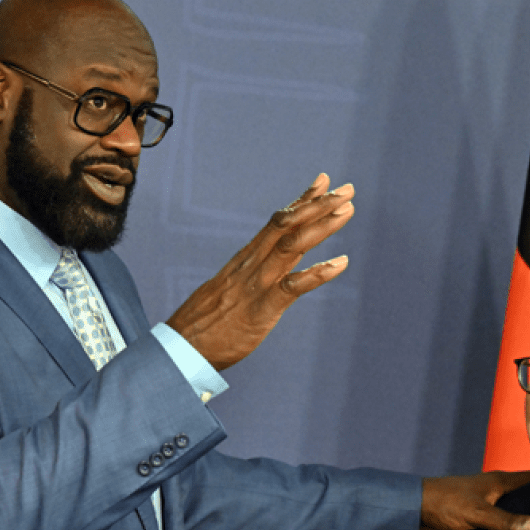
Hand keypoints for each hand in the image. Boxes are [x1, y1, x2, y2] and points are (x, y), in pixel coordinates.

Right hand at [167, 173, 354, 370]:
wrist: (181, 348)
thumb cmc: (207, 322)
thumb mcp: (230, 288)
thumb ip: (253, 273)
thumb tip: (271, 263)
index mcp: (246, 259)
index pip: (277, 222)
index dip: (301, 200)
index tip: (324, 181)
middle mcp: (252, 265)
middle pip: (286, 225)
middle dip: (318, 205)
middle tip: (348, 189)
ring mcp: (256, 285)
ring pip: (292, 247)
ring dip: (321, 227)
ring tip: (347, 211)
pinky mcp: (261, 309)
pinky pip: (292, 287)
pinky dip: (318, 273)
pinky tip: (340, 263)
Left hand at [419, 471, 529, 529]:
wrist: (414, 510)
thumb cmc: (444, 503)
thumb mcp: (477, 513)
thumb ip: (505, 520)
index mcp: (501, 481)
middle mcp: (499, 490)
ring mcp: (491, 503)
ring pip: (518, 510)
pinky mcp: (482, 517)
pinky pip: (505, 522)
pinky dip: (515, 529)